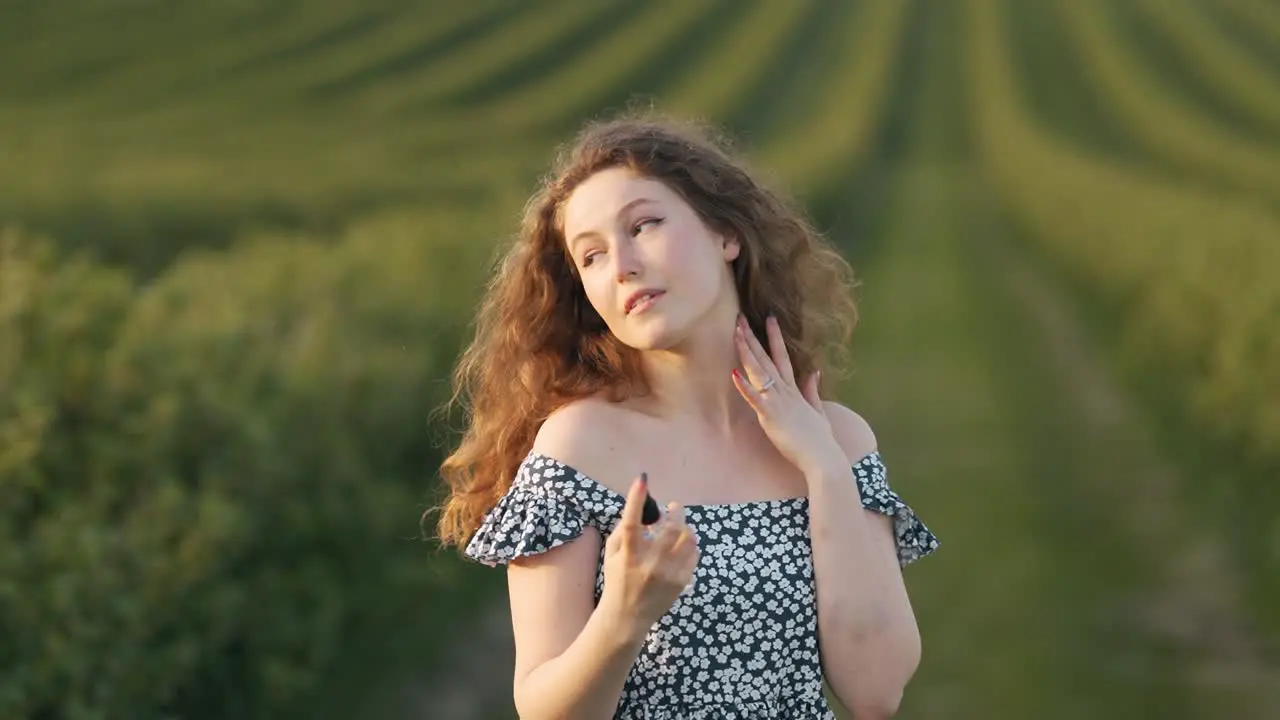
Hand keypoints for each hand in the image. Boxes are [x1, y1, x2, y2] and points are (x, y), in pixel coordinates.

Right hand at [600, 474, 699, 639]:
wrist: (627, 616)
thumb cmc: (616, 580)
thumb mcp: (610, 554)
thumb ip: (623, 531)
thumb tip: (645, 510)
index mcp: (628, 555)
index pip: (631, 523)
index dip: (636, 500)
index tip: (642, 479)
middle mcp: (650, 564)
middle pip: (672, 528)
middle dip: (676, 511)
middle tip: (674, 507)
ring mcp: (669, 574)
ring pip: (689, 539)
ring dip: (685, 527)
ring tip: (679, 526)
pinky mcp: (682, 582)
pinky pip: (694, 554)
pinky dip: (690, 544)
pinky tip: (682, 545)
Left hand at [731, 313, 843, 476]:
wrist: (823, 457)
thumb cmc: (819, 439)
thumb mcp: (818, 410)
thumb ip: (812, 390)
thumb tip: (813, 372)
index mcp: (794, 390)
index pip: (782, 356)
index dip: (774, 337)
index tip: (769, 319)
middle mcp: (785, 391)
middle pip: (766, 358)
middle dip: (752, 338)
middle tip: (740, 318)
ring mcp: (778, 402)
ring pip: (759, 372)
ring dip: (747, 353)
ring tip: (736, 334)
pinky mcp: (771, 416)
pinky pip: (755, 399)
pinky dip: (744, 387)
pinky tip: (734, 374)